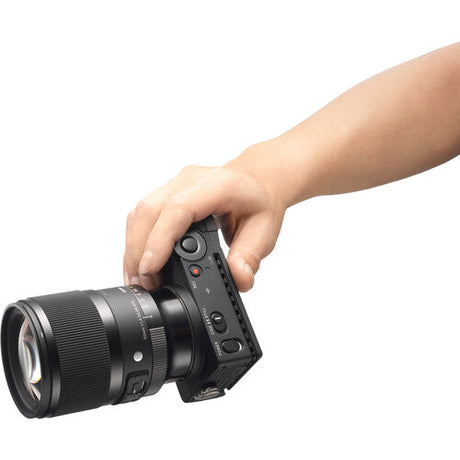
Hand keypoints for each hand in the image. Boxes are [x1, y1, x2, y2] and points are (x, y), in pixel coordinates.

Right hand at [124, 146, 285, 291]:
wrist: (257, 179)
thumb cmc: (260, 201)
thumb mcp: (264, 232)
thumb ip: (249, 257)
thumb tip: (238, 279)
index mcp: (216, 186)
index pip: (178, 209)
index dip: (159, 239)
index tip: (150, 269)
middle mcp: (190, 180)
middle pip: (149, 211)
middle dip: (139, 251)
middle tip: (143, 284)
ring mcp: (175, 184)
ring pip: (140, 213)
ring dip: (133, 247)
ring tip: (139, 279)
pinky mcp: (166, 192)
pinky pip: (143, 214)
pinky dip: (138, 240)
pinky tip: (141, 261)